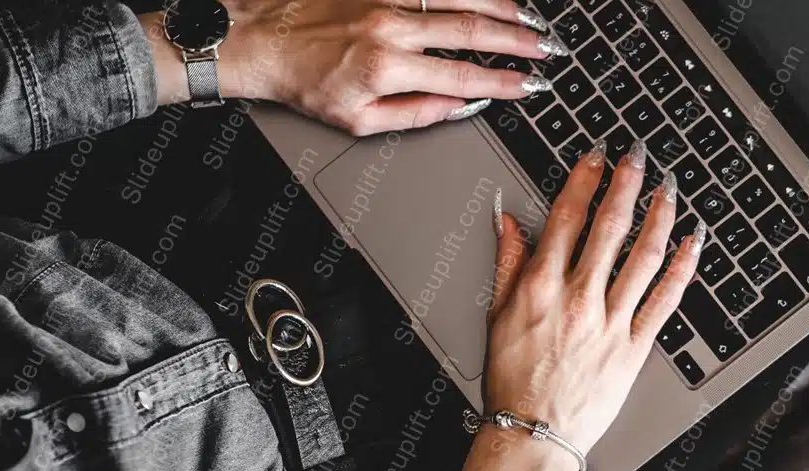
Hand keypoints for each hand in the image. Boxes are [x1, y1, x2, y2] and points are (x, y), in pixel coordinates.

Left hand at [142, 0, 563, 134]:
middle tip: (549, 49)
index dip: (505, 82)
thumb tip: (460, 105)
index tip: (531, 86)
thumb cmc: (305, 83)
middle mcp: (391, 25)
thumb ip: (417, 114)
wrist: (259, 40)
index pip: (464, 75)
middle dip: (518, 40)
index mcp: (387, 68)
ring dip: (501, 7)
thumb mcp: (360, 121)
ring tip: (532, 19)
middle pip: (471, 29)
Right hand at [454, 140, 704, 470]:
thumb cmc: (513, 381)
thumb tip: (508, 220)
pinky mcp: (635, 347)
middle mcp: (579, 298)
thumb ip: (508, 263)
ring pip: (643, 256)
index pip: (566, 218)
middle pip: (609, 228)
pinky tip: (692, 243)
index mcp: (541, 287)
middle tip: (639, 156)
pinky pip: (665, 299)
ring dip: (660, 216)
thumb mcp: (497, 316)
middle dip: (626, 184)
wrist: (533, 434)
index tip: (597, 157)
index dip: (585, 180)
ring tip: (669, 189)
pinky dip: (682, 267)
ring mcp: (611, 322)